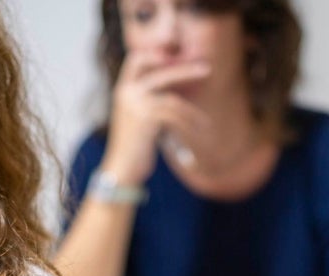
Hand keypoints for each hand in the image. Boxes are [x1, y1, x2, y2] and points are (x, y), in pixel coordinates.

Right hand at [101, 51, 210, 184]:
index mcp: (122, 90)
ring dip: (192, 112)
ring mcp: (135, 105)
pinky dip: (189, 126)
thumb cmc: (132, 147)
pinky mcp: (146, 119)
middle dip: (185, 69)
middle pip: (160, 72)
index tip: (175, 54)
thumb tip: (174, 90)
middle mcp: (126, 93)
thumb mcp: (136, 118)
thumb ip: (148, 101)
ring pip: (172, 99)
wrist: (121, 169)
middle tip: (206, 68)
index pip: (136, 59)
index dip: (155, 54)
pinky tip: (198, 133)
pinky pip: (175, 117)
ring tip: (206, 123)